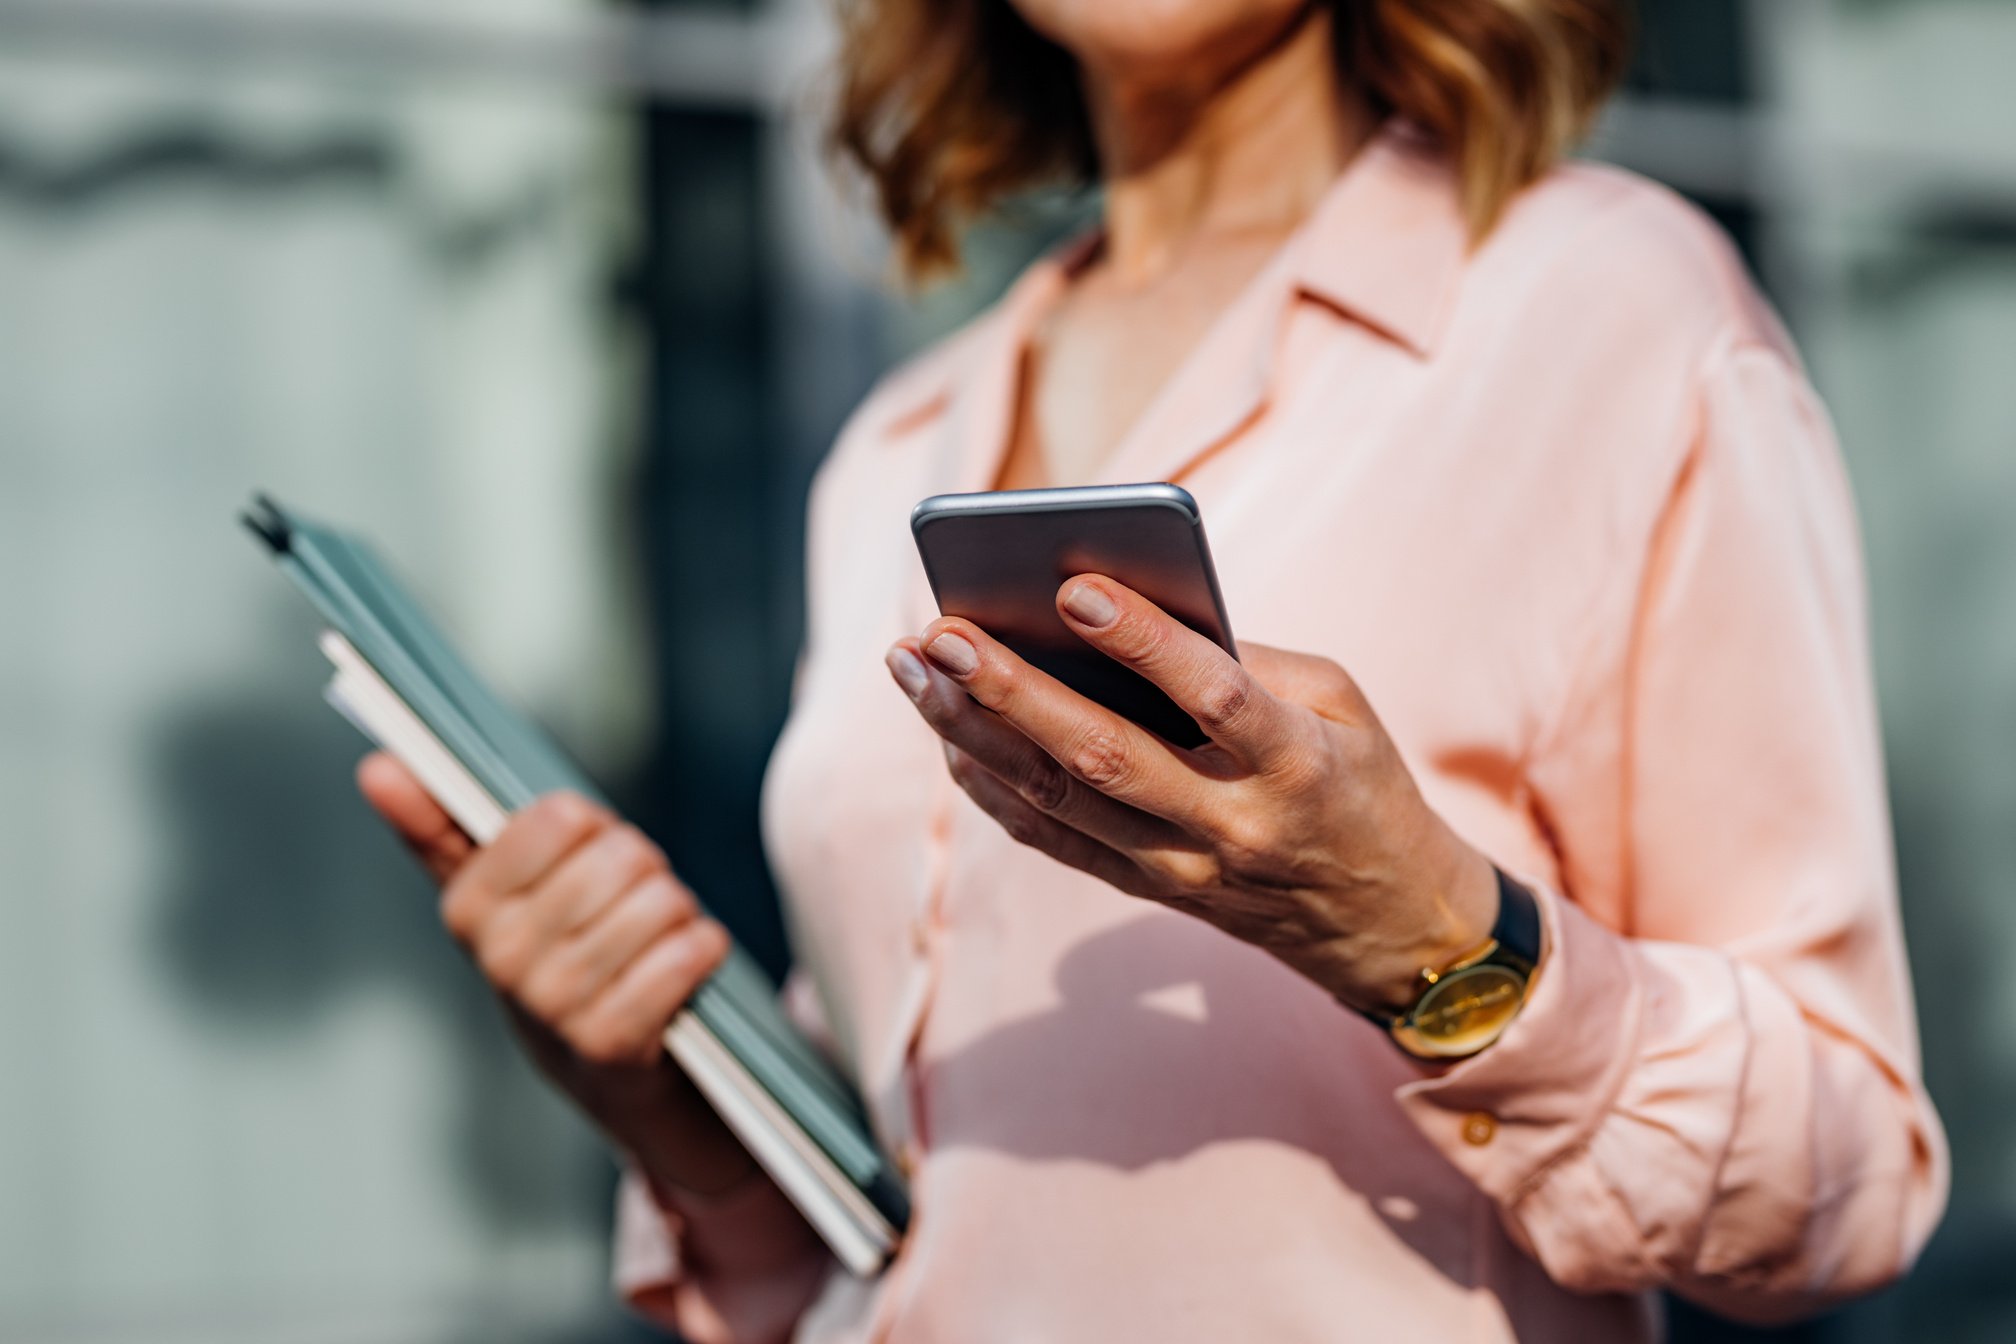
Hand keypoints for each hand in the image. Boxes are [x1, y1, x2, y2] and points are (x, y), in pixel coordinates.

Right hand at [357, 753, 753, 1195]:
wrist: (611, 1077)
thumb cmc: (561, 955)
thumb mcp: (503, 890)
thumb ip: (442, 823)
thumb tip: (378, 766)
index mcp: (467, 907)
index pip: (557, 818)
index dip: (594, 826)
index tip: (587, 854)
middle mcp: (500, 958)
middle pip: (620, 857)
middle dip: (646, 869)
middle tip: (633, 903)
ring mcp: (551, 1006)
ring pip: (658, 903)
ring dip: (679, 912)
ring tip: (660, 938)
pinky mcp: (609, 1046)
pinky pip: (682, 958)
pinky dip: (702, 949)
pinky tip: (689, 961)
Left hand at [883, 577, 1500, 1013]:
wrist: (1383, 922)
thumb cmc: (1358, 780)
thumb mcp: (1340, 704)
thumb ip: (1246, 657)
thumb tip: (1124, 610)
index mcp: (1295, 761)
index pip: (1213, 694)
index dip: (1141, 640)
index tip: (1071, 585)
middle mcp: (1230, 822)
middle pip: (1104, 756)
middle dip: (1013, 691)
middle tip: (943, 633)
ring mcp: (1180, 865)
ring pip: (1059, 800)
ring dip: (975, 733)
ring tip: (914, 668)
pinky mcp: (1146, 888)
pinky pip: (1053, 837)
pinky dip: (991, 785)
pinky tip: (948, 730)